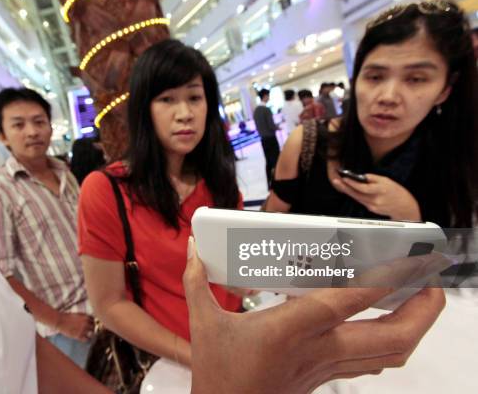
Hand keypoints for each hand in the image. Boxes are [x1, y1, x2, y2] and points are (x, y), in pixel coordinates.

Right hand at [56, 313, 94, 341]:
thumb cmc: (68, 317)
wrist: (60, 320)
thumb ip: (84, 316)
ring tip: (88, 335)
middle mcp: (86, 323)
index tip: (90, 324)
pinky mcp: (78, 335)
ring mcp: (82, 329)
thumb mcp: (78, 314)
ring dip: (91, 334)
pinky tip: (85, 339)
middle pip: (94, 326)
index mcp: (86, 317)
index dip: (93, 322)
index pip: (94, 320)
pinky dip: (87, 339)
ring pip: (92, 333)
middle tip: (90, 330)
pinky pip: (86, 339)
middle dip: (93, 328)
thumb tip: (91, 319)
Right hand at [184, 237, 444, 393]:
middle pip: (390, 336)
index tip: (403, 255)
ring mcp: (328, 366)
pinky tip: (393, 324)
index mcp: (287, 330)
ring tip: (424, 296)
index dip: (379, 278)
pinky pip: (375, 361)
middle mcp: (317, 349)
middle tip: (431, 276)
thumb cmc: (217, 373)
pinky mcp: (329, 376)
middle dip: (422, 308)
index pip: (344, 300)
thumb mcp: (202, 323)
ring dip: (416, 325)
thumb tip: (192, 248)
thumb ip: (197, 281)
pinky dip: (395, 341)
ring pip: (391, 353)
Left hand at [332, 173, 420, 220]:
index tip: (344, 178)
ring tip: (338, 183)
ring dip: (347, 190)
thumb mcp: (387, 180)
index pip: (363, 188)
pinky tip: (349, 190)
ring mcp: (372, 206)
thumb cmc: (397, 192)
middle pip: (356, 193)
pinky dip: (355, 195)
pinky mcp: (371, 209)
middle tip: (335, 181)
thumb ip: (373, 178)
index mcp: (381, 190)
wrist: (404, 207)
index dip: (352, 183)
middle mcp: (375, 200)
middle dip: (344, 187)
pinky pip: (360, 200)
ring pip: (356, 197)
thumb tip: (361, 176)